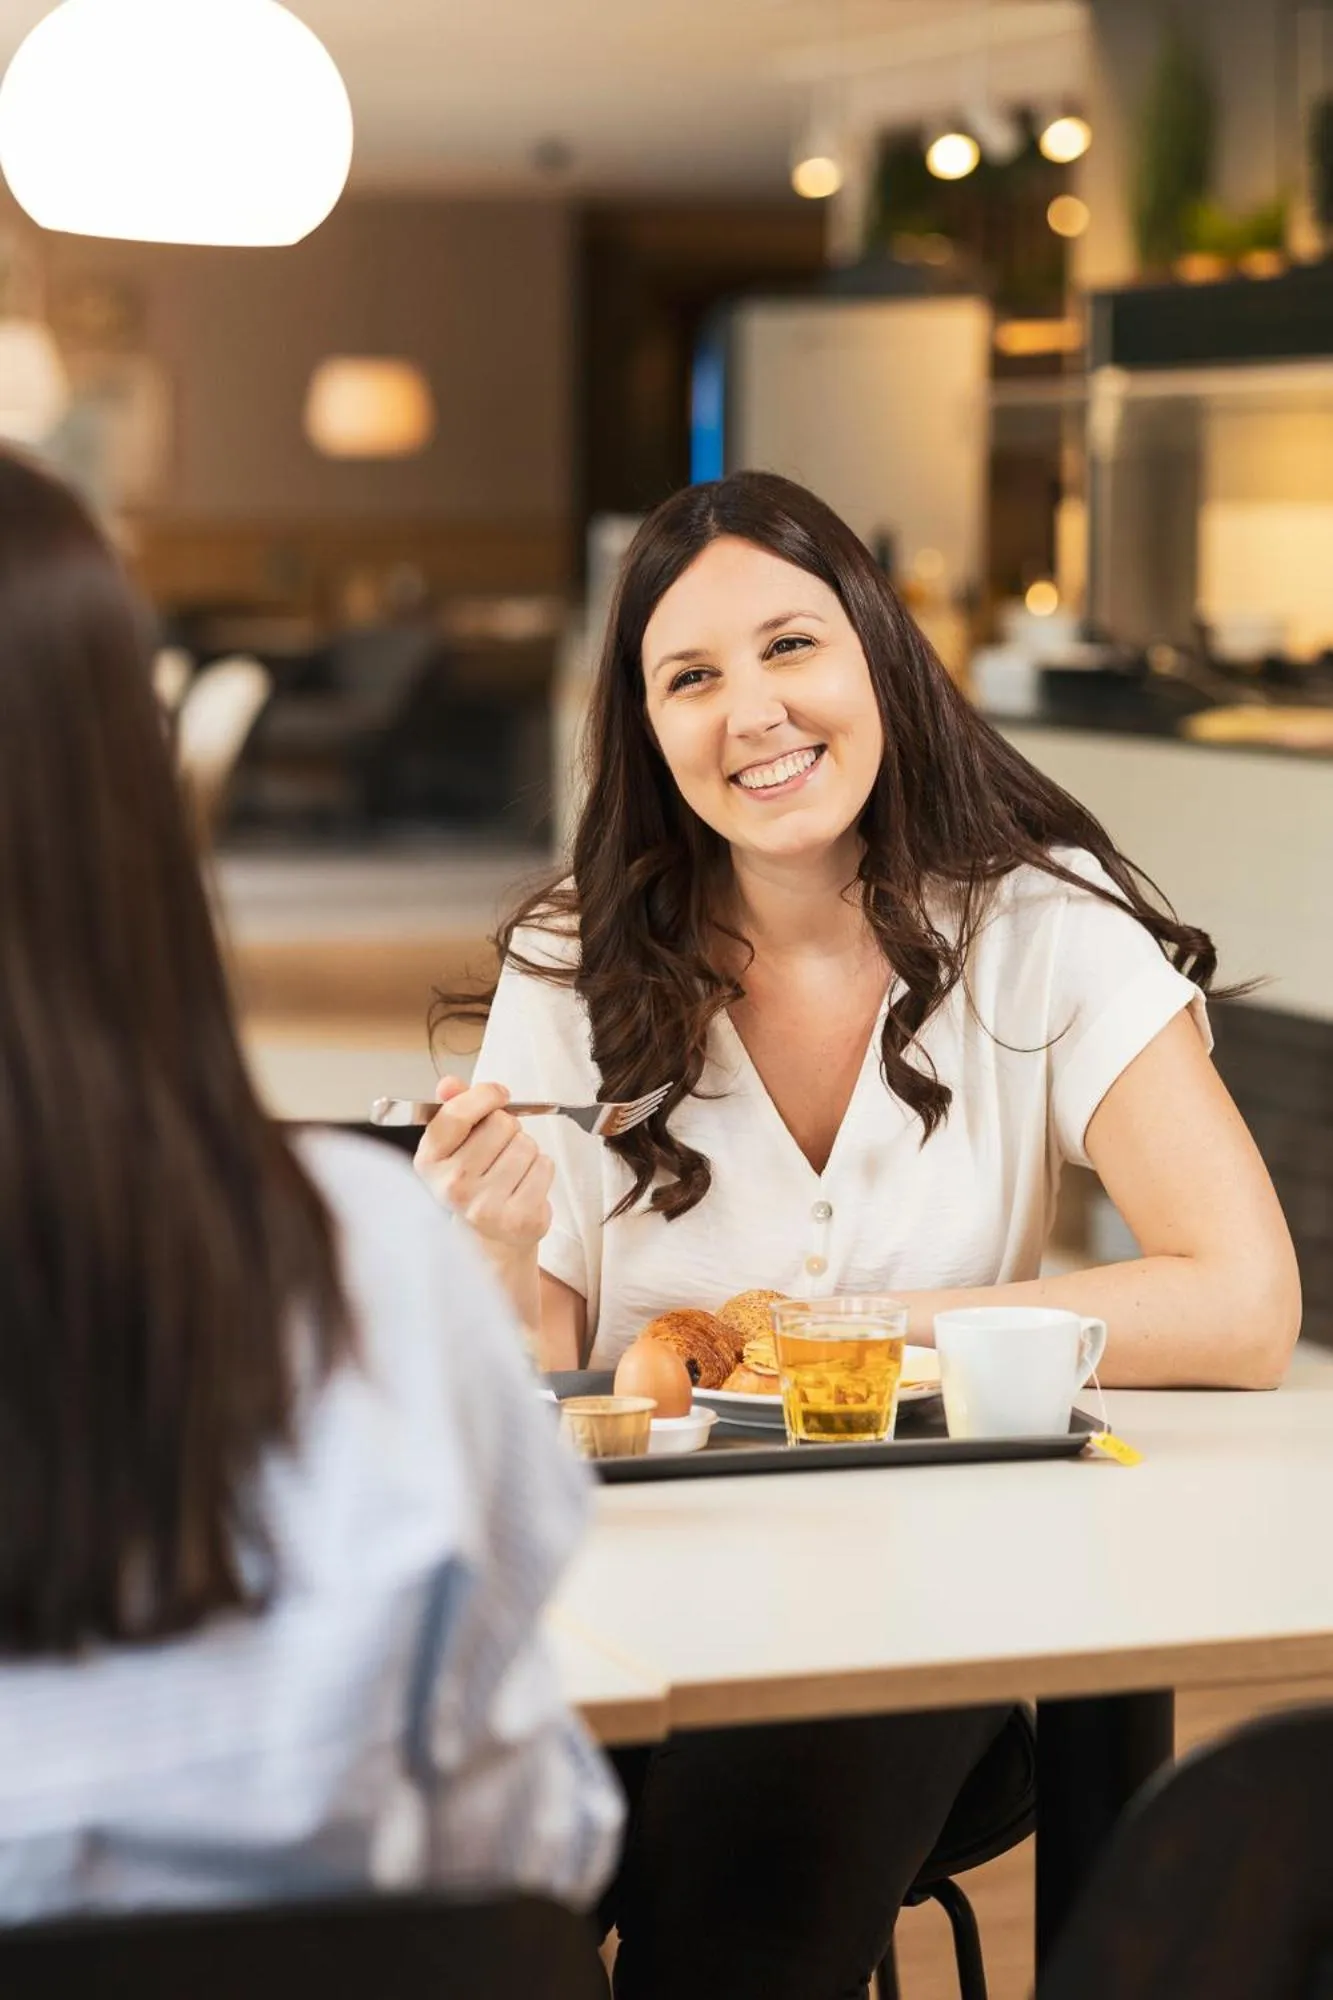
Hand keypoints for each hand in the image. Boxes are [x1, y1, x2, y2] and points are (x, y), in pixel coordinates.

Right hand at [413, 1075, 554, 1251]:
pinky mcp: (520, 1218)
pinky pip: (545, 1166)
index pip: (456, 1114)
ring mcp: (486, 1206)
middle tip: (499, 1151)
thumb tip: (449, 1083)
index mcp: (429, 1163)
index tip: (498, 1095)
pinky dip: (541, 1170)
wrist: (488, 1241)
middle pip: (501, 1124)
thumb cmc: (473, 1185)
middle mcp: (452, 1186)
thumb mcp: (454, 1147)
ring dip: (526, 1151)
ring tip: (511, 1171)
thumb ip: (454, 1109)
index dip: (484, 1096)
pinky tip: (524, 1186)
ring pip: (527, 1144)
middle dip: (508, 1129)